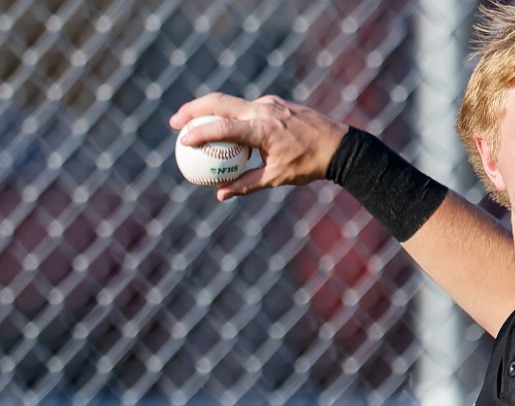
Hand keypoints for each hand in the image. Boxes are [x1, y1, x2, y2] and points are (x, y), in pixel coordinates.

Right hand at [169, 94, 349, 201]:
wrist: (340, 145)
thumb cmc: (309, 165)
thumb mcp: (277, 178)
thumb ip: (246, 184)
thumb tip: (220, 195)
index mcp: (263, 129)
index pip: (223, 127)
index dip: (199, 132)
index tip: (182, 140)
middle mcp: (264, 110)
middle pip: (219, 102)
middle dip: (193, 109)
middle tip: (175, 122)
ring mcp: (269, 103)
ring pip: (231, 101)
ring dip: (209, 109)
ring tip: (192, 122)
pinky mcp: (274, 102)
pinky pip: (246, 106)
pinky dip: (230, 114)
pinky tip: (223, 127)